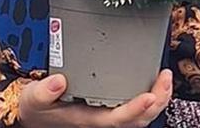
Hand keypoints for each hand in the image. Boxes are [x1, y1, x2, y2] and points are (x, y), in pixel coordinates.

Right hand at [18, 69, 172, 127]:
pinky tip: (155, 82)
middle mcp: (102, 121)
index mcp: (88, 120)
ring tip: (165, 77)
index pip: (117, 118)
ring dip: (158, 99)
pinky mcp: (111, 110)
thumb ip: (43, 91)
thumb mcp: (34, 98)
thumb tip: (58, 81)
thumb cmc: (39, 106)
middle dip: (157, 101)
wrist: (35, 114)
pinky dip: (150, 98)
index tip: (149, 96)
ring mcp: (108, 117)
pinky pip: (137, 110)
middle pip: (138, 120)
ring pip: (141, 117)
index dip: (135, 109)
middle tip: (165, 77)